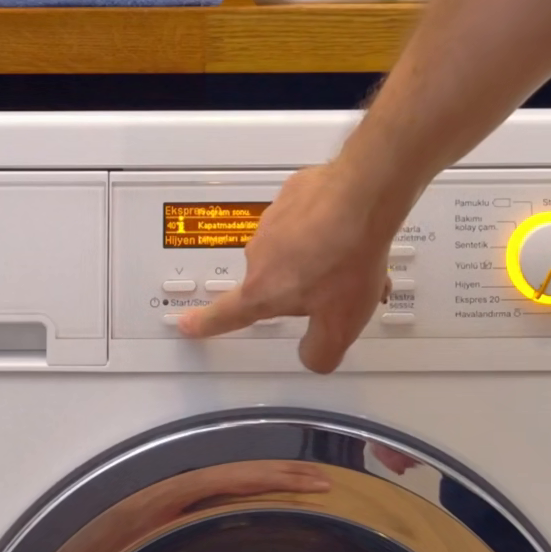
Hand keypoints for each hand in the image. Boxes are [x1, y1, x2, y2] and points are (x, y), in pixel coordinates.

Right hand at [179, 162, 403, 373]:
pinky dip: (319, 226)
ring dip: (313, 256)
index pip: (225, 314)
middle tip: (333, 288)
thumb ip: (320, 351)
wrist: (362, 197)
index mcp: (263, 290)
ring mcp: (273, 220)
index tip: (188, 324)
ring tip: (347, 258)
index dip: (206, 323)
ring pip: (291, 248)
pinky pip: (301, 218)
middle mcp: (260, 254)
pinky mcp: (291, 195)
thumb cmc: (346, 257)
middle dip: (300, 287)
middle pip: (272, 280)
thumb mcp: (340, 324)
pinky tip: (344, 229)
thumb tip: (312, 355)